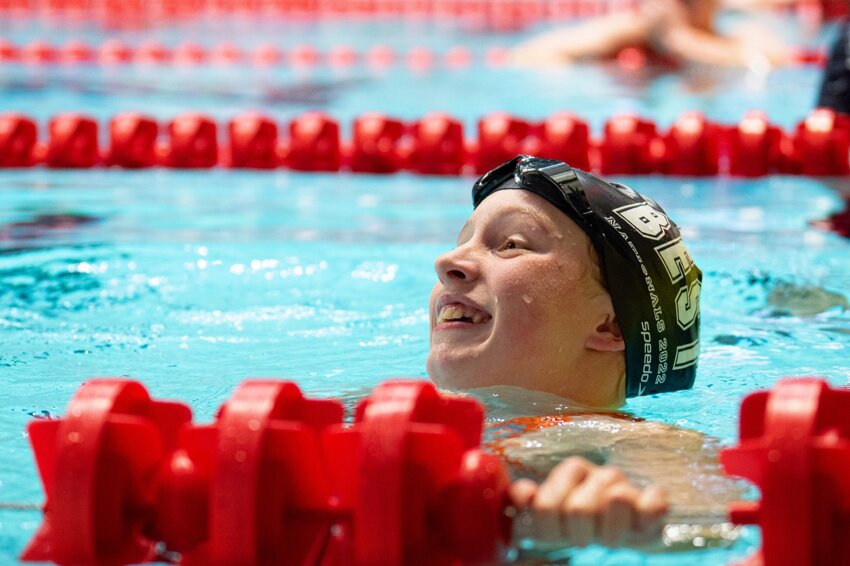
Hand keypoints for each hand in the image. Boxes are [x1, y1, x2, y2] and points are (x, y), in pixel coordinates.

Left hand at [510, 456, 667, 547]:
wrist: (624, 530)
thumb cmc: (581, 524)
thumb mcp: (550, 517)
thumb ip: (528, 504)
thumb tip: (523, 493)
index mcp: (570, 471)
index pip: (546, 506)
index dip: (550, 531)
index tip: (560, 535)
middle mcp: (599, 473)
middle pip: (579, 509)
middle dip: (579, 534)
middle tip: (586, 537)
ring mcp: (628, 484)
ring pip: (617, 500)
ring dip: (610, 533)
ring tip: (607, 535)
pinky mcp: (655, 500)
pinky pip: (654, 504)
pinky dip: (647, 517)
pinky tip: (638, 526)